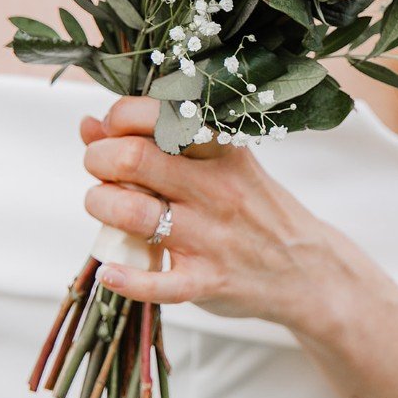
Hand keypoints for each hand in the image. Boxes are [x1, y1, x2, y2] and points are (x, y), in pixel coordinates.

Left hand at [81, 97, 355, 331]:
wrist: (308, 269)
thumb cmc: (253, 207)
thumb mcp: (219, 163)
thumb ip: (156, 140)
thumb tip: (90, 124)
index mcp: (220, 148)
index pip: (156, 114)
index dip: (118, 117)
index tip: (114, 130)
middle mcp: (215, 187)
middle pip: (133, 159)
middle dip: (98, 159)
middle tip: (99, 168)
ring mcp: (211, 236)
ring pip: (132, 213)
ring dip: (99, 206)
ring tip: (103, 207)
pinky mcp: (207, 281)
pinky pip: (156, 283)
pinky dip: (124, 279)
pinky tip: (110, 271)